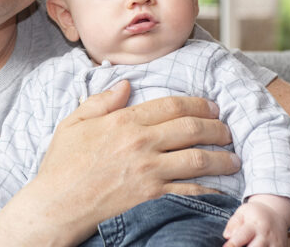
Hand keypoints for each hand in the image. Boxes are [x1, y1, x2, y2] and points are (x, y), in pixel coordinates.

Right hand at [32, 80, 239, 240]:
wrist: (56, 205)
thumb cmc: (61, 165)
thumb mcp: (74, 123)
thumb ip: (101, 101)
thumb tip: (125, 84)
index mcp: (124, 121)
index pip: (172, 105)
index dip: (197, 103)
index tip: (211, 106)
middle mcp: (142, 143)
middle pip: (191, 128)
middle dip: (216, 127)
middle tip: (227, 129)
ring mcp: (149, 171)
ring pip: (198, 158)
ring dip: (221, 157)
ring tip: (233, 159)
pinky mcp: (152, 197)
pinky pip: (189, 191)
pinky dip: (210, 190)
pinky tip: (220, 189)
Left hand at [223, 195, 289, 246]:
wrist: (277, 213)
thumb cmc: (256, 214)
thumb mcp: (242, 212)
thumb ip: (233, 223)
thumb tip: (227, 236)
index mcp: (255, 225)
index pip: (242, 237)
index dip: (232, 245)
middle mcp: (266, 236)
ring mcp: (275, 244)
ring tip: (246, 245)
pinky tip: (255, 246)